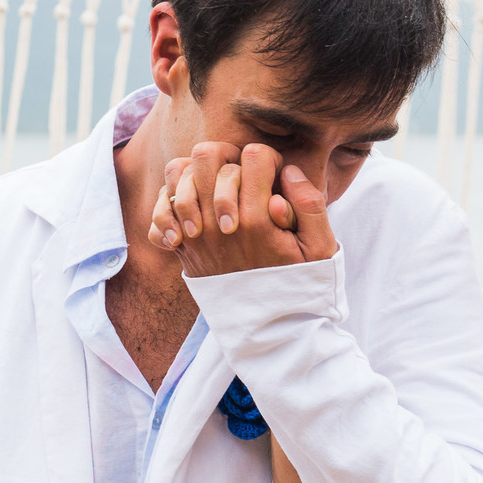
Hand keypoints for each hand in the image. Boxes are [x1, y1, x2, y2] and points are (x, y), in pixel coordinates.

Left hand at [148, 142, 336, 276]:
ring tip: (217, 188)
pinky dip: (173, 197)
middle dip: (228, 157)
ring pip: (179, 171)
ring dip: (198, 173)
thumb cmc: (299, 283)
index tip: (274, 179)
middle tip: (243, 178)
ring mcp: (195, 234)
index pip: (254, 154)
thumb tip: (288, 171)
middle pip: (208, 154)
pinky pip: (161, 202)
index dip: (268, 160)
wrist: (269, 328)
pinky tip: (197, 207)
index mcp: (258, 219)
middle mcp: (220, 223)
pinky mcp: (181, 245)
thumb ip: (310, 204)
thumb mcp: (321, 249)